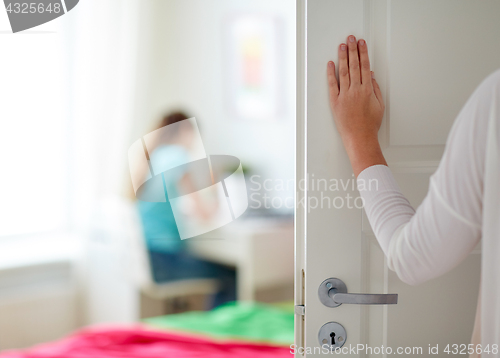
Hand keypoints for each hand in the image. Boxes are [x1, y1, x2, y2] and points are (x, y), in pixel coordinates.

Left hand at [327, 35, 386, 176]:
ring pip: (344, 72)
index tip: (361, 43)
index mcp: (368, 90)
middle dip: (352, 50)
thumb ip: (375, 88)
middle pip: (354, 65)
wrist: (360, 138)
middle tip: (350, 38)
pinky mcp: (335, 102)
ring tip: (342, 45)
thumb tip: (371, 75)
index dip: (363, 53)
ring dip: (343, 57)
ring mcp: (345, 95)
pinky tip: (330, 64)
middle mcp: (356, 90)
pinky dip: (331, 74)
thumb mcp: (380, 105)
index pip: (365, 66)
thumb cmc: (370, 124)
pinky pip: (332, 85)